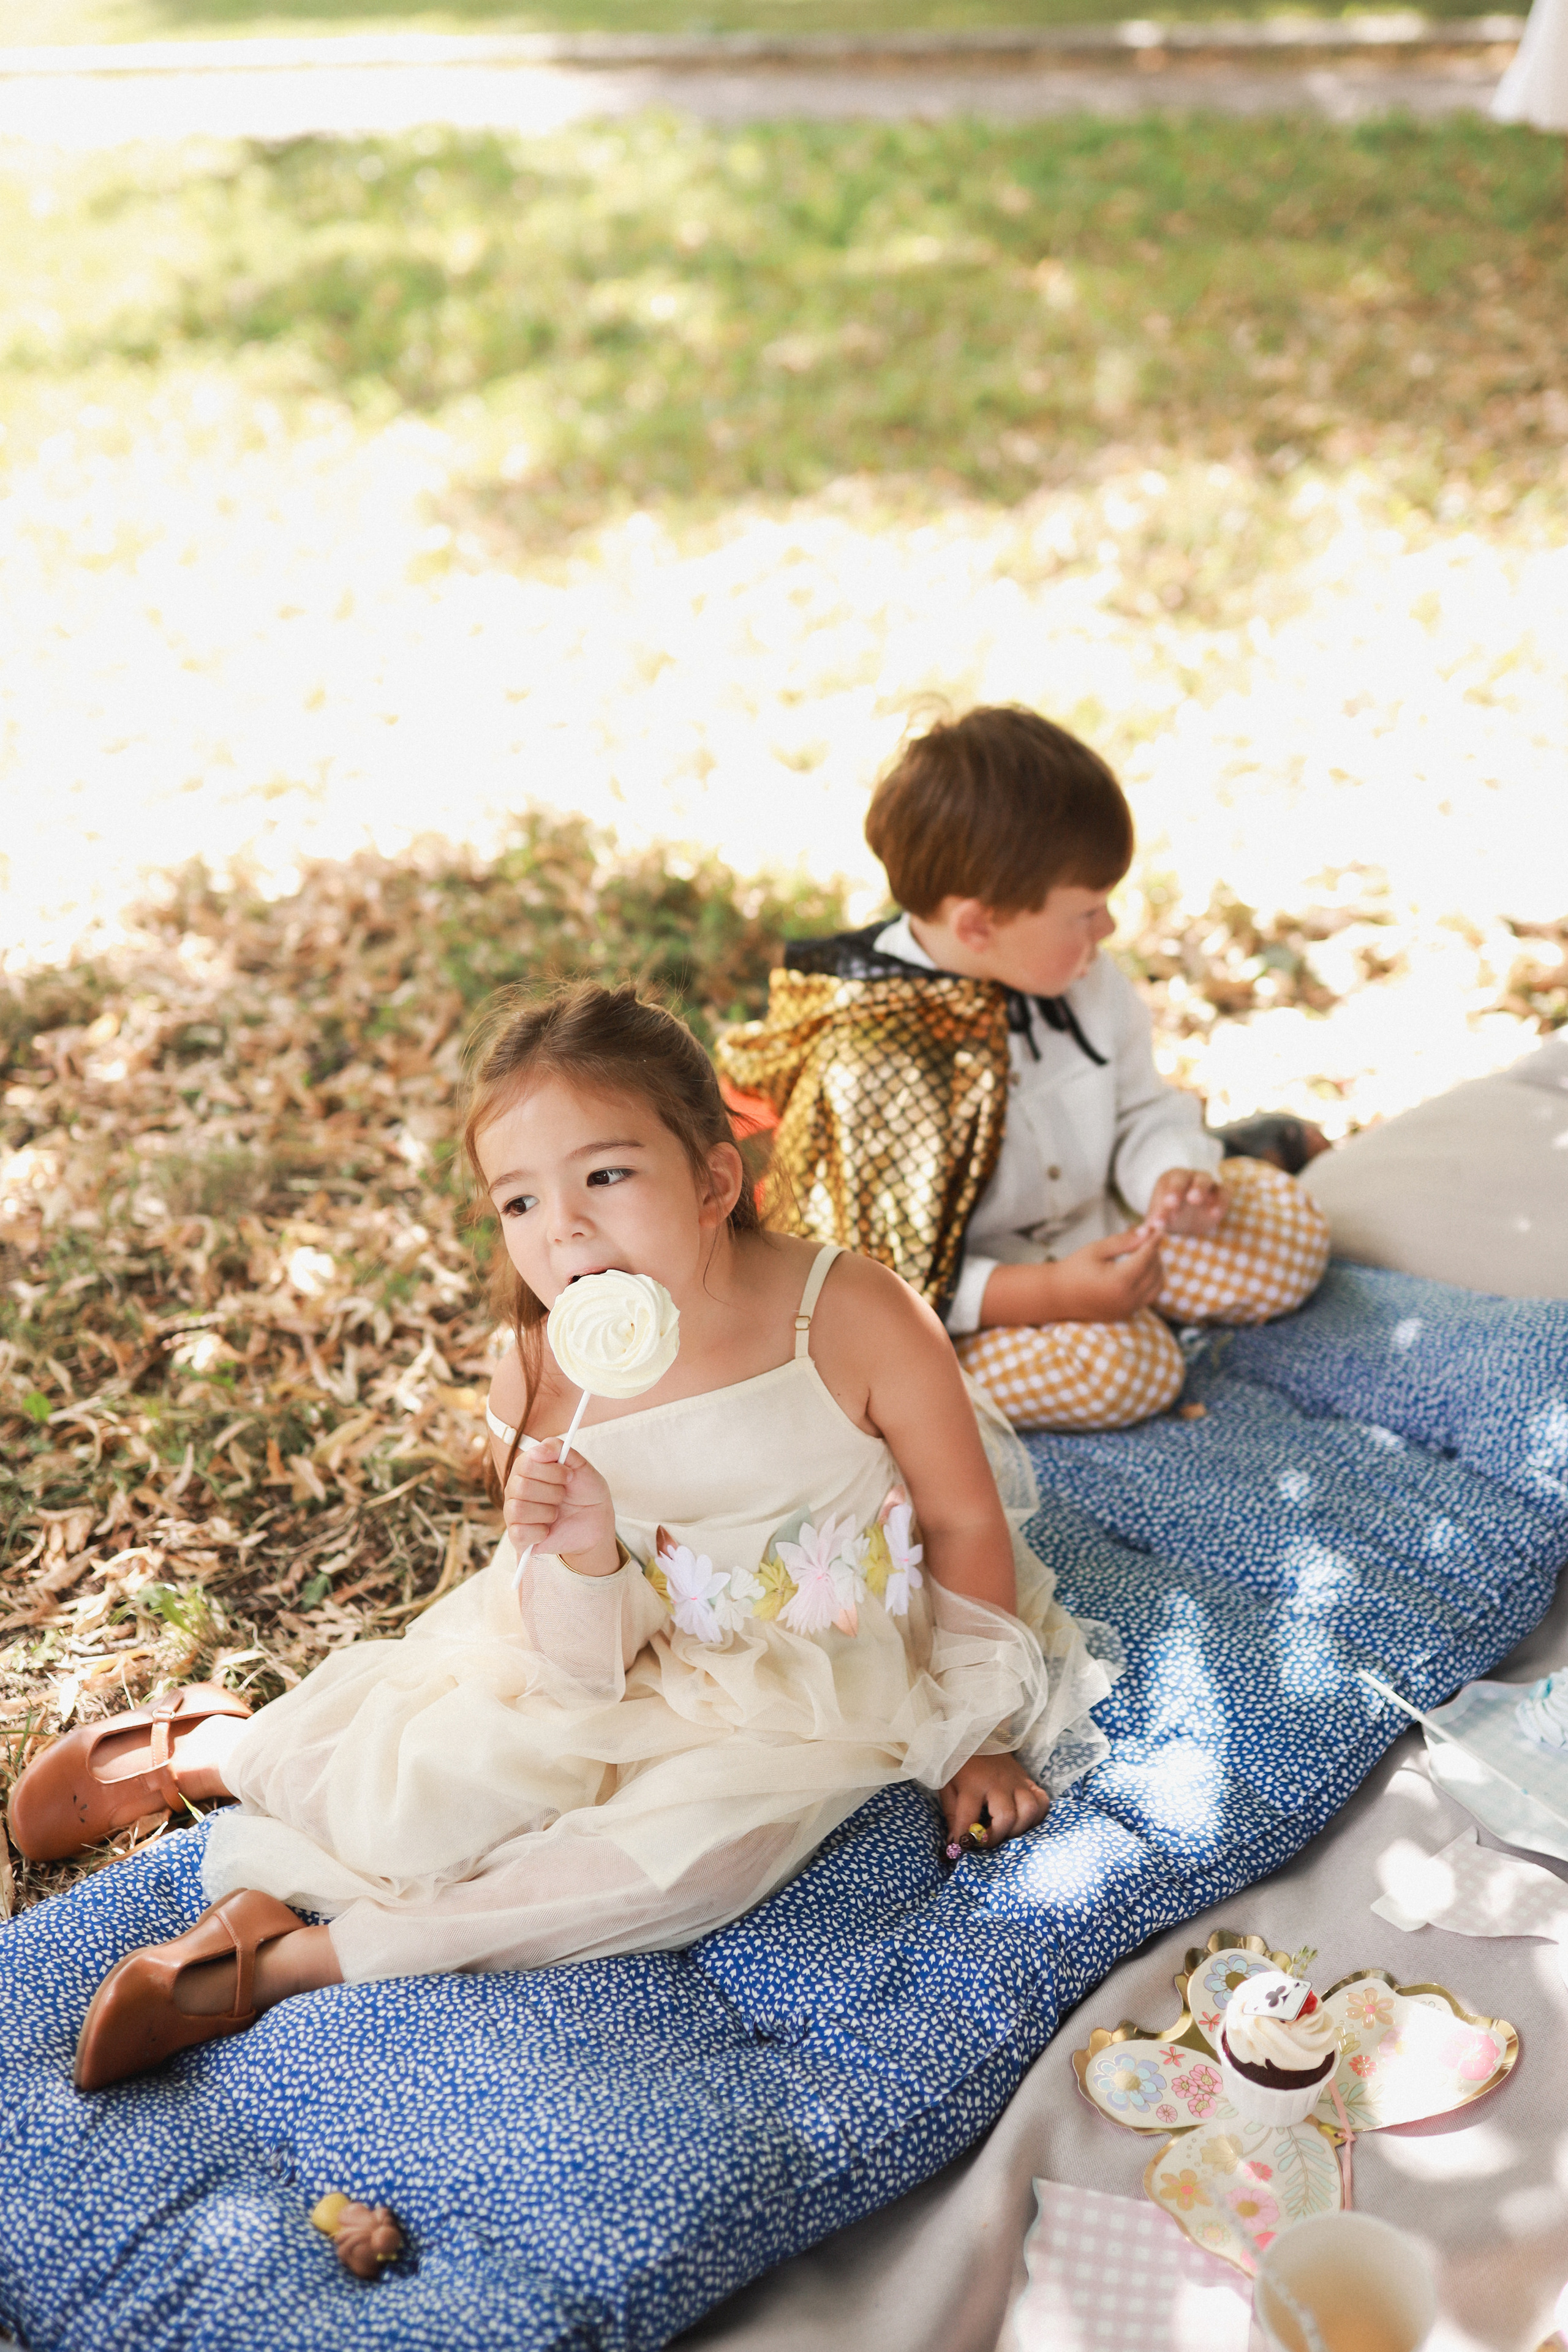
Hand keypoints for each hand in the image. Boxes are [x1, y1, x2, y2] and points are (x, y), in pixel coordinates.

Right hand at [504, 1440, 619, 1574]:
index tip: (569, 1476)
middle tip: (563, 1496)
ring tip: (556, 1513)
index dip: (551, 1471)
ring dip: (547, 1512)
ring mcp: (514, 1513)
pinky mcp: (518, 1537)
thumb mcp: (580, 1465)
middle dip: (552, 1492)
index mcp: (527, 1469)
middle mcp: (515, 1489)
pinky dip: (540, 1531)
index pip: (526, 1464)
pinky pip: (519, 1533)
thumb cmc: (586, 1492)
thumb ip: (558, 1449)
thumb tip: (537, 1450)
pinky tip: (549, 1529)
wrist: (595, 1523)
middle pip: (521, 1487)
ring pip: (518, 1509)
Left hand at [940, 1751, 1049, 1852]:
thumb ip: (952, 1814)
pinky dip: (1036, 1816)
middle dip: (995, 1837)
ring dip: (1018, 1828)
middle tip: (984, 1841)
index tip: (960, 1847)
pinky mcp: (1029, 1780)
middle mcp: (999, 1783)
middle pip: (1006, 1817)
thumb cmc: (959, 1764)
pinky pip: (1042, 1801)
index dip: (964, 1838)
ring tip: (1004, 1831)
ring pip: (1029, 1810)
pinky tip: (1022, 1820)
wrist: (977, 1735)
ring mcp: (1017, 1781)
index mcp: (973, 1783)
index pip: (968, 1818)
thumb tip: (956, 1842)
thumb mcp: (947, 1786)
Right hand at [979, 1228, 1164, 1326]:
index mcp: (1119, 1281)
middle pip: (1155, 1271)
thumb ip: (1123, 1241)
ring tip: (1145, 1254)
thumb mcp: (1096, 1249)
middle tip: (1148, 1238)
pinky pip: (1148, 1297)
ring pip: (1157, 1286)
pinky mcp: (1126, 1314)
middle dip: (1155, 1253)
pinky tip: (1140, 1270)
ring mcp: (1128, 1309)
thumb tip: (1147, 1231)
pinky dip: (1151, 1282)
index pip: (1147, 1256)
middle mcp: (1127, 1298)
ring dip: (1156, 1268)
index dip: (1154, 1240)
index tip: (1159, 1228)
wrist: (1057, 1295)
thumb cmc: (1074, 1268)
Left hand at [1147, 1167, 1224, 1238]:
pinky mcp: (1222, 1193)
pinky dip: (1220, 1201)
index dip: (1160, 1203)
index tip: (1158, 1221)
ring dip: (1199, 1189)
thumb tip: (1135, 1240)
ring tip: (1194, 1201)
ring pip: (1204, 1180)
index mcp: (1168, 1180)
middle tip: (1171, 1203)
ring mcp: (1206, 1182)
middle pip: (1182, 1178)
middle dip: (1176, 1190)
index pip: (1164, 1187)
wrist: (1191, 1219)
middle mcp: (1187, 1176)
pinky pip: (1224, 1191)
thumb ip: (1148, 1230)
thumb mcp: (1159, 1222)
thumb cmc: (1171, 1216)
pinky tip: (1214, 1214)